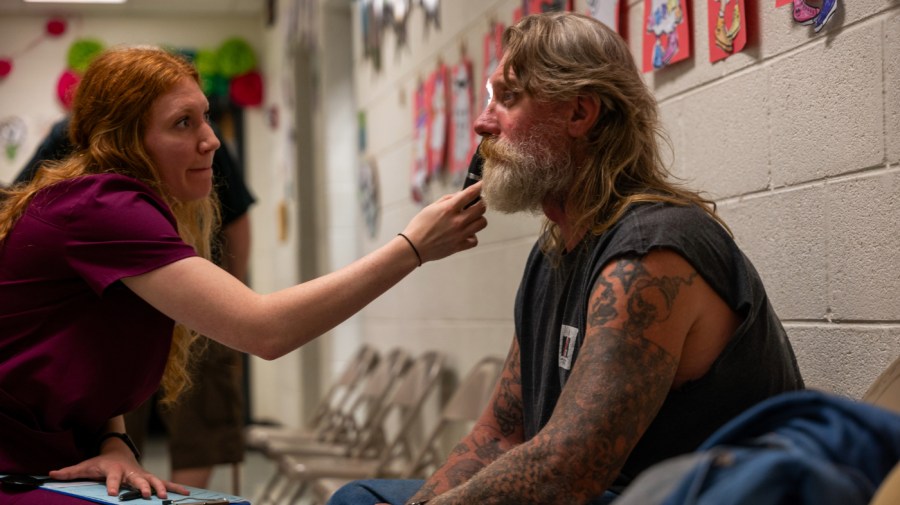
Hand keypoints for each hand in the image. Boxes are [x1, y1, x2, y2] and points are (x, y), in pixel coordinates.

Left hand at [49, 453, 188, 498]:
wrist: (118, 452)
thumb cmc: (100, 462)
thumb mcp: (85, 466)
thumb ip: (70, 471)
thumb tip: (50, 474)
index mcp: (113, 470)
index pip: (112, 478)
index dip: (112, 485)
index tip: (112, 494)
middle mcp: (130, 472)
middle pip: (138, 480)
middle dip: (143, 487)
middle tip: (148, 495)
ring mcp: (142, 475)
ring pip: (154, 480)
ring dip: (161, 488)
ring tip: (165, 496)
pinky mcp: (150, 478)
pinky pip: (164, 482)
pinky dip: (175, 487)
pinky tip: (186, 493)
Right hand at [401, 182, 486, 263]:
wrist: (414, 247)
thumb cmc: (419, 226)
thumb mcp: (431, 207)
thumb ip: (448, 199)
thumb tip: (461, 195)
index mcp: (449, 208)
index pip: (470, 193)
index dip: (480, 186)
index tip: (484, 183)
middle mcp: (457, 221)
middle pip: (482, 208)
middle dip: (480, 203)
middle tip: (475, 204)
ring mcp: (460, 234)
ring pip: (482, 223)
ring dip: (478, 219)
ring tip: (470, 219)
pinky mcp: (460, 246)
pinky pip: (475, 240)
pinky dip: (472, 236)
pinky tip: (465, 233)